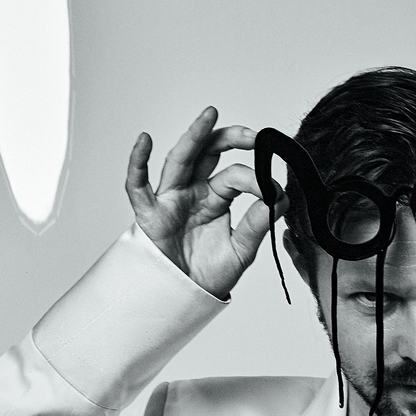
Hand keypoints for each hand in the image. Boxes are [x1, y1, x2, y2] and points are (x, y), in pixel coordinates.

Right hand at [125, 106, 286, 298]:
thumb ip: (258, 224)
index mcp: (215, 198)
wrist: (185, 301)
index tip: (272, 191)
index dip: (254, 180)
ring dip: (194, 136)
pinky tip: (144, 141)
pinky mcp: (150, 214)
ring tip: (210, 114)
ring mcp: (170, 200)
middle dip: (229, 139)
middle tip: (252, 135)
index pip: (235, 176)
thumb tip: (278, 197)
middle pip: (208, 154)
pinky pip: (138, 186)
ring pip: (180, 161)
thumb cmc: (207, 275)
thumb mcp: (241, 250)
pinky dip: (138, 163)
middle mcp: (193, 193)